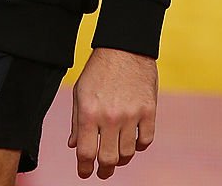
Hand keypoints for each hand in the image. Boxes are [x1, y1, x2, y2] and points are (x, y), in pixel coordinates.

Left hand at [68, 47, 156, 178]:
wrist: (125, 48)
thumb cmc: (98, 69)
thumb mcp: (80, 91)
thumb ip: (75, 120)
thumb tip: (73, 146)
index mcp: (89, 111)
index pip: (86, 152)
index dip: (84, 168)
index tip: (84, 173)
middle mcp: (110, 116)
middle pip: (108, 159)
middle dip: (104, 169)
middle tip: (102, 171)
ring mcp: (131, 115)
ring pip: (128, 154)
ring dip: (121, 159)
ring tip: (117, 155)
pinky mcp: (148, 111)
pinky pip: (145, 142)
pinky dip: (139, 146)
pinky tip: (133, 141)